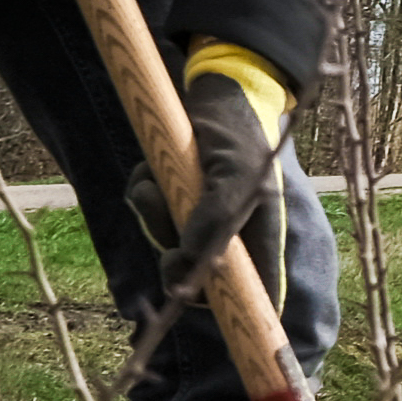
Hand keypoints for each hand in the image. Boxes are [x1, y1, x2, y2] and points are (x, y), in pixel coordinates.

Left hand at [143, 44, 295, 302]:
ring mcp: (196, 215)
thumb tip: (188, 273)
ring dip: (153, 209)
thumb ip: (216, 223)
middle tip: (168, 218)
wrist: (217, 87)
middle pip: (193, 274)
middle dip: (172, 247)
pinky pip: (145, 207)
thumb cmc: (240, 131)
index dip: (233, 314)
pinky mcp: (170, 194)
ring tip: (162, 175)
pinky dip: (143, 187)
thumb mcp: (236, 174)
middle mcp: (228, 233)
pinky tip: (153, 167)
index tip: (205, 314)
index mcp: (258, 238)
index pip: (252, 296)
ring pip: (162, 238)